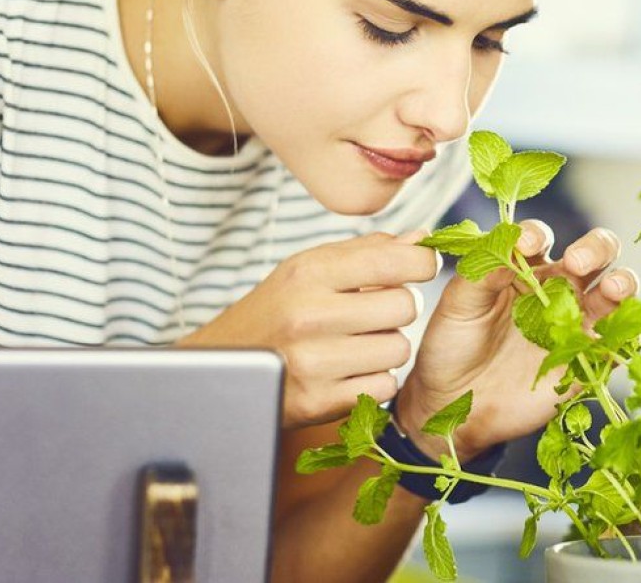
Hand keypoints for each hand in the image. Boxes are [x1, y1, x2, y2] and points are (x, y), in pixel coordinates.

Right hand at [181, 231, 438, 428]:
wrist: (217, 369)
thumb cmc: (274, 312)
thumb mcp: (307, 269)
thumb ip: (367, 251)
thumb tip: (423, 238)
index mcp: (309, 272)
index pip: (396, 261)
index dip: (421, 264)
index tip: (418, 269)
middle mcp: (309, 315)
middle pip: (405, 307)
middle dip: (398, 310)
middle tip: (374, 314)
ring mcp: (313, 362)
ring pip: (398, 350)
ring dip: (386, 348)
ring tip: (356, 344)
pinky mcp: (317, 402)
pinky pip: (383, 387)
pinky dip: (373, 382)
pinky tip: (347, 372)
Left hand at [397, 222, 637, 459]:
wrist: (457, 403)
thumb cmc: (453, 346)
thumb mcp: (457, 305)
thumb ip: (480, 273)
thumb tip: (510, 247)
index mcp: (523, 267)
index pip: (540, 237)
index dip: (536, 235)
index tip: (526, 245)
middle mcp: (557, 287)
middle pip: (595, 253)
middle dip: (595, 248)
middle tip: (578, 261)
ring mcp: (576, 322)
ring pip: (615, 291)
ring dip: (623, 283)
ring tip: (614, 289)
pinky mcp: (587, 358)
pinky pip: (617, 343)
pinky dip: (626, 335)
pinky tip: (617, 337)